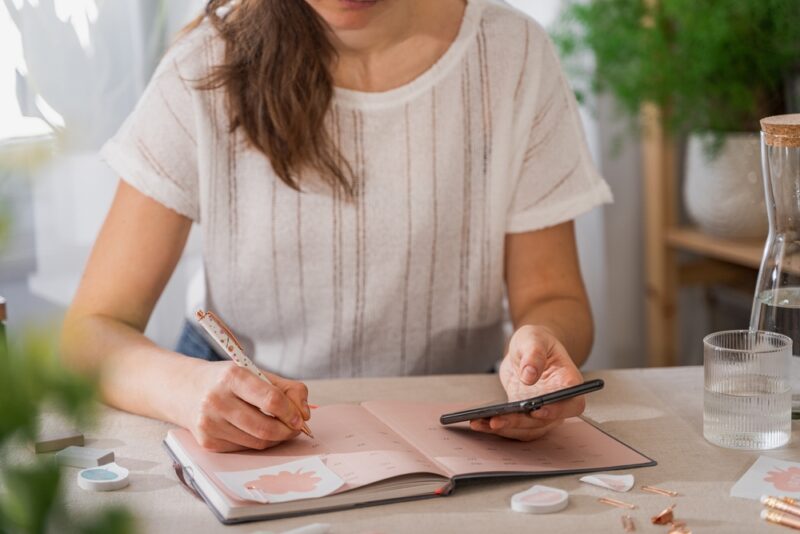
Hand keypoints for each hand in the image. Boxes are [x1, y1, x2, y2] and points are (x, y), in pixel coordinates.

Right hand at [186, 361, 310, 451]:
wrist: (185, 389)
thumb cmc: (227, 381)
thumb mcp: (256, 373)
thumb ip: (287, 389)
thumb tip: (305, 413)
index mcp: (232, 376)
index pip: (271, 400)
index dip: (292, 412)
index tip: (301, 417)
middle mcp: (217, 400)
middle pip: (265, 427)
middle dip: (287, 431)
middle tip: (295, 428)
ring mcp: (210, 423)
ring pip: (257, 442)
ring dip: (275, 438)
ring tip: (279, 428)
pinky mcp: (207, 442)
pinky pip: (244, 448)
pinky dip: (257, 442)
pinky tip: (255, 430)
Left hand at [470, 325, 584, 440]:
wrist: (528, 349)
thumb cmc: (537, 342)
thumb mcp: (533, 339)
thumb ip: (534, 353)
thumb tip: (530, 375)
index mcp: (567, 380)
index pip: (572, 402)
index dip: (557, 410)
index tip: (537, 410)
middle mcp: (558, 401)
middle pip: (546, 421)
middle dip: (521, 423)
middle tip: (497, 420)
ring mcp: (543, 411)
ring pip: (529, 429)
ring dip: (506, 429)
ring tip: (481, 423)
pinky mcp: (526, 415)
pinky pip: (515, 427)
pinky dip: (498, 428)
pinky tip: (479, 422)